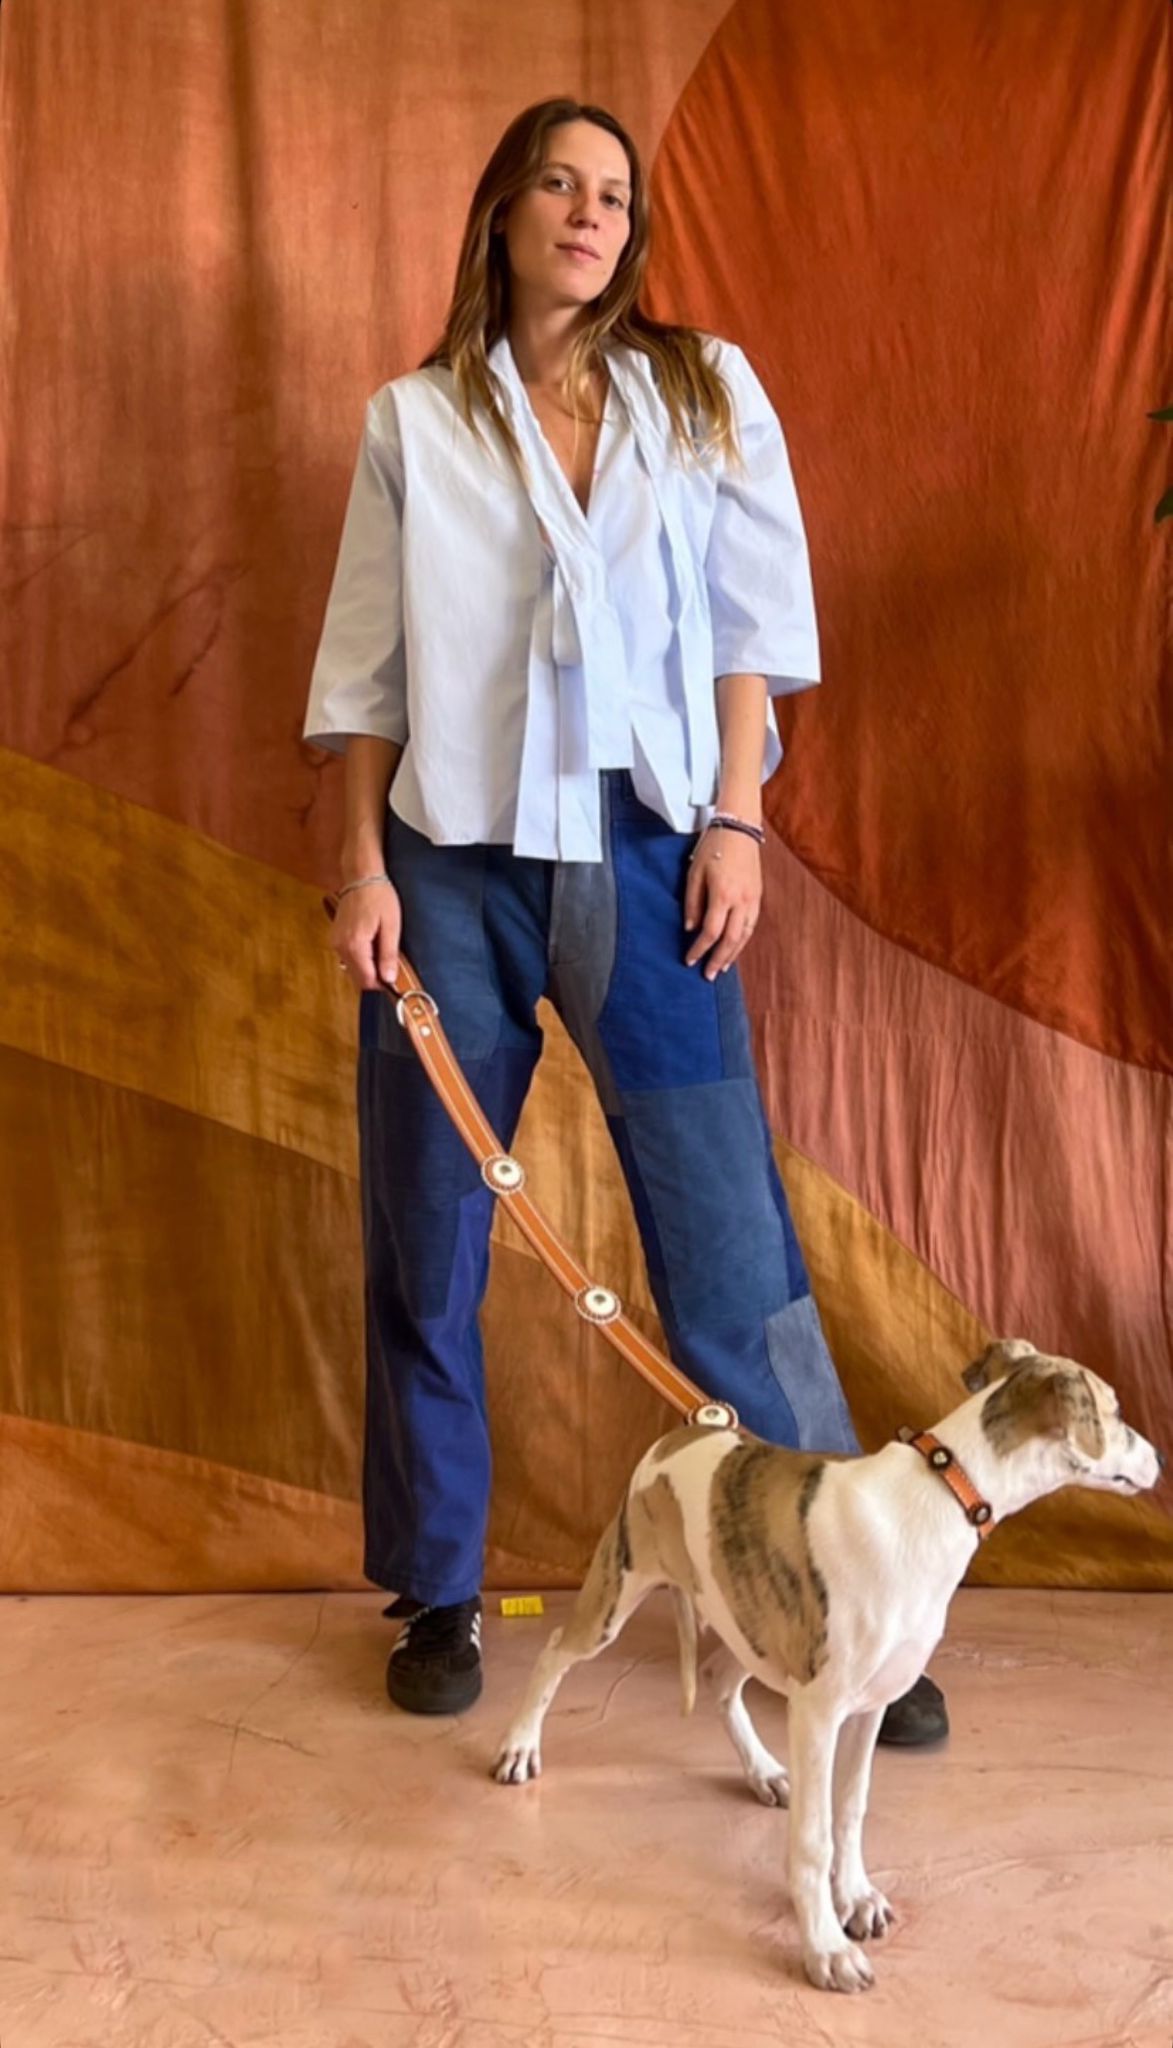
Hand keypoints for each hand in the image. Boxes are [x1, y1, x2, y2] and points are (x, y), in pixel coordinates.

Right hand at [332, 878, 401, 989]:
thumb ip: (388, 955)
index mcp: (355, 945)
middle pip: (358, 978)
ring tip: (382, 950)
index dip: (382, 984)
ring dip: (368, 968)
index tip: (395, 979)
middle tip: (391, 964)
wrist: (361, 876)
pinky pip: (348, 958)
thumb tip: (389, 979)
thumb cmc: (379, 897)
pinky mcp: (335, 937)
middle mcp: (341, 947)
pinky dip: (361, 958)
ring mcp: (336, 942)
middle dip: (375, 977)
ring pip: (353, 969)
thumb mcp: (391, 926)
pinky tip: (372, 944)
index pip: (367, 980)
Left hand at [683, 830, 761, 978]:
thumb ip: (692, 903)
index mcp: (723, 894)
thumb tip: (690, 928)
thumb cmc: (713, 847)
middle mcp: (741, 900)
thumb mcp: (694, 872)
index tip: (690, 960)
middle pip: (731, 940)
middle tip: (708, 975)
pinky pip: (751, 925)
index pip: (711, 932)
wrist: (739, 827)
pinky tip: (734, 947)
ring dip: (732, 954)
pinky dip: (742, 940)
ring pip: (745, 935)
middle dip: (718, 959)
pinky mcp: (758, 897)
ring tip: (721, 966)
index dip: (699, 949)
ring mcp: (753, 899)